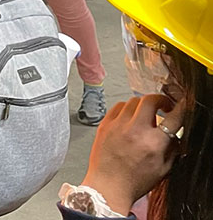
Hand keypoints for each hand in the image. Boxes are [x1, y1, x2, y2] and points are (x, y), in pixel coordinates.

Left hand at [82, 94, 182, 214]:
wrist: (108, 187)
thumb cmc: (134, 181)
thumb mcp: (163, 169)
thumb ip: (173, 149)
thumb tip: (177, 135)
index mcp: (153, 143)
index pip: (173, 118)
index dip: (181, 109)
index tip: (182, 106)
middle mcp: (135, 131)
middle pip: (150, 100)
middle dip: (161, 100)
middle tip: (164, 106)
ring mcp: (117, 126)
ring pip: (133, 101)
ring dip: (143, 104)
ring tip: (146, 114)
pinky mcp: (104, 125)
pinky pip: (117, 106)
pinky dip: (126, 108)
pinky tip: (129, 117)